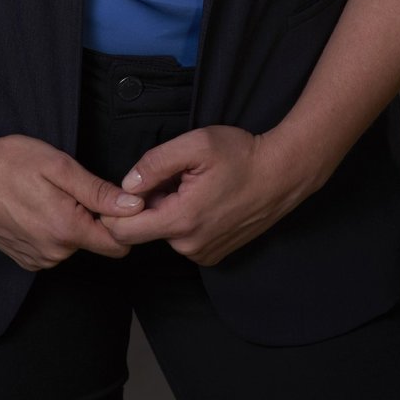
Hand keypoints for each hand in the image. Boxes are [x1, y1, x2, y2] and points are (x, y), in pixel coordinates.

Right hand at [0, 129, 144, 270]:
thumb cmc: (10, 161)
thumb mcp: (59, 167)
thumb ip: (98, 191)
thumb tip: (135, 206)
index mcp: (66, 231)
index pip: (118, 244)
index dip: (123, 221)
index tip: (114, 198)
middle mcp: (53, 254)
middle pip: (95, 242)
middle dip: (93, 218)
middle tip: (72, 187)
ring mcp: (35, 259)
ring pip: (73, 245)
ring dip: (70, 223)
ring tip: (49, 194)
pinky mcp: (21, 258)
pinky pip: (52, 249)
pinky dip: (51, 231)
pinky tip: (35, 206)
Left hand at [96, 125, 305, 265]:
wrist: (282, 174)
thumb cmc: (240, 155)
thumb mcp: (195, 144)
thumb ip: (155, 163)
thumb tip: (126, 184)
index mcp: (180, 220)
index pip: (123, 232)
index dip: (117, 208)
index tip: (134, 186)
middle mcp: (189, 246)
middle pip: (144, 230)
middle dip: (148, 204)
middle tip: (174, 177)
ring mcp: (203, 253)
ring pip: (164, 233)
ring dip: (168, 210)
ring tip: (193, 185)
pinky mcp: (214, 254)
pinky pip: (184, 239)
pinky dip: (184, 220)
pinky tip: (204, 199)